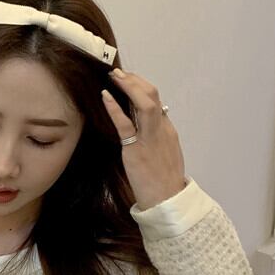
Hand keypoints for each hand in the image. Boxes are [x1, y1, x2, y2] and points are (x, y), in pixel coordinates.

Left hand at [101, 68, 187, 209]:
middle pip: (153, 96)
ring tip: (115, 76)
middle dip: (136, 81)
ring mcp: (150, 139)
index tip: (129, 80)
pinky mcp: (136, 150)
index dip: (141, 88)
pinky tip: (105, 95)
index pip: (156, 102)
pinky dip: (115, 108)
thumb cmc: (164, 181)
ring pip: (145, 104)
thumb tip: (149, 127)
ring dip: (129, 86)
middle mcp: (161, 130)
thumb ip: (158, 138)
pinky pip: (125, 124)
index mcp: (168, 131)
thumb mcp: (166, 155)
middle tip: (120, 73)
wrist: (168, 201)